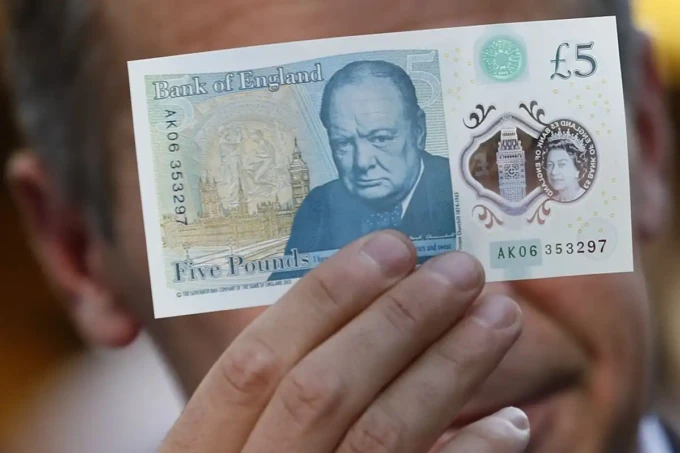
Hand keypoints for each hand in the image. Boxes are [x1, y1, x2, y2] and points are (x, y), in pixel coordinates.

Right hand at [160, 231, 528, 452]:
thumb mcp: (233, 449)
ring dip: (450, 367)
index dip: (325, 297)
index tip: (390, 247)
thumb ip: (275, 395)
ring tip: (498, 315)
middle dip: (399, 318)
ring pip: (384, 436)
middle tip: (462, 269)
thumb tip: (363, 309)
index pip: (257, 361)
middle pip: (325, 389)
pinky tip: (511, 421)